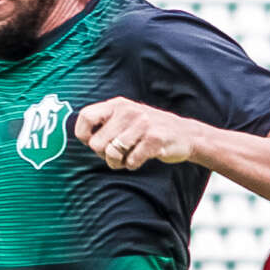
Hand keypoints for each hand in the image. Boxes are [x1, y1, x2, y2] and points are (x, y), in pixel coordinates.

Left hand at [75, 98, 207, 170]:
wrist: (185, 134)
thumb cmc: (149, 129)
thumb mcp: (126, 117)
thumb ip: (105, 123)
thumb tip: (83, 139)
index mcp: (117, 104)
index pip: (85, 117)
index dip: (84, 136)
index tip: (95, 143)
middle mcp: (128, 111)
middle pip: (96, 143)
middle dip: (104, 155)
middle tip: (118, 153)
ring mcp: (142, 124)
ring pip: (112, 154)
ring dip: (119, 162)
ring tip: (130, 156)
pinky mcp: (154, 139)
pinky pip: (131, 161)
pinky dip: (133, 164)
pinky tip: (142, 158)